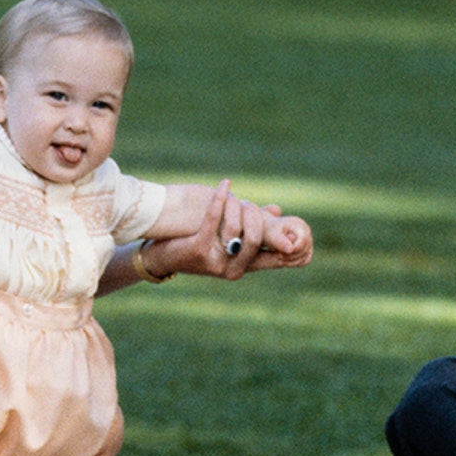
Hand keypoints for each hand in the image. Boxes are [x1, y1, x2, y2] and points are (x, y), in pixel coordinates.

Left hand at [141, 179, 309, 279]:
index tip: (294, 221)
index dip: (292, 241)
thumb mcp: (227, 235)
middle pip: (259, 236)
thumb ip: (251, 225)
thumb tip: (277, 209)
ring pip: (237, 226)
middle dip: (253, 213)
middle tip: (246, 203)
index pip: (280, 257)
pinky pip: (214, 218)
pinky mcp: (199, 250)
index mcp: (246, 266)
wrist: (161, 255)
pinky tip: (224, 185)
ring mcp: (216, 261)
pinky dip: (220, 198)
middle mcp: (234, 269)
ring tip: (227, 196)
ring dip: (233, 204)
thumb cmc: (197, 243)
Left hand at [263, 214, 313, 266]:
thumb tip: (291, 250)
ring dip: (292, 262)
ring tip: (279, 260)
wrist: (269, 232)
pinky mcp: (306, 250)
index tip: (279, 254)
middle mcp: (307, 232)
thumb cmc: (269, 231)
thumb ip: (280, 241)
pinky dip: (295, 263)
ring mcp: (308, 241)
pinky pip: (305, 261)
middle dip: (291, 256)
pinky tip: (284, 262)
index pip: (304, 240)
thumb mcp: (271, 235)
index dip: (293, 250)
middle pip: (305, 250)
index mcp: (300, 225)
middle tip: (277, 258)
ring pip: (306, 257)